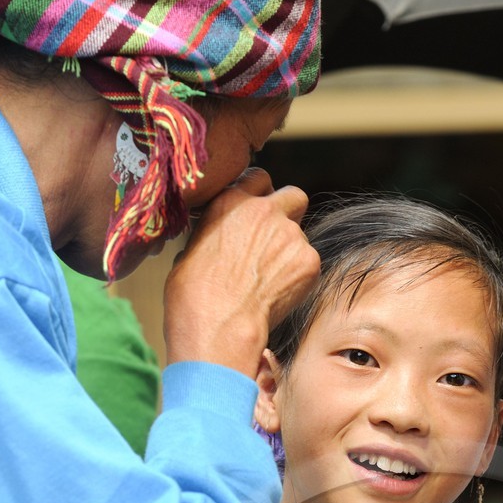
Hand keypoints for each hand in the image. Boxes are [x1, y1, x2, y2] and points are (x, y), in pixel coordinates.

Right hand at [165, 169, 318, 377]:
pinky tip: (280, 293)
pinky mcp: (309, 260)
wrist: (218, 323)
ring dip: (291, 251)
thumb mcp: (192, 247)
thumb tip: (221, 237)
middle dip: (289, 213)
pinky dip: (300, 276)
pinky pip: (310, 263)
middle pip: (294, 196)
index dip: (260, 199)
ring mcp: (290, 234)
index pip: (260, 180)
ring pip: (302, 235)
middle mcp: (264, 210)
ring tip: (271, 279)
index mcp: (231, 200)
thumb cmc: (194, 293)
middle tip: (276, 241)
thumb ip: (217, 230)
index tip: (258, 217)